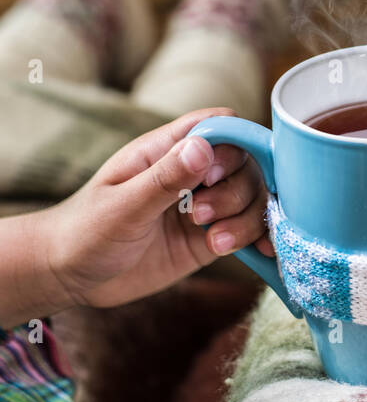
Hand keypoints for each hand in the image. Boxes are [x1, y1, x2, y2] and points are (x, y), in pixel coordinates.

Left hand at [44, 108, 271, 309]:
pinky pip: (246, 230)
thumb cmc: (84, 231)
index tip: (212, 176)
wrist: (68, 275)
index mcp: (167, 151)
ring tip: (216, 241)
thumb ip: (165, 178)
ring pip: (251, 198)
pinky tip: (262, 253)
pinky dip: (259, 238)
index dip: (232, 144)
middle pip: (245, 164)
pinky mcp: (207, 238)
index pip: (221, 125)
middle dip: (236, 190)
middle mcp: (191, 174)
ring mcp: (203, 206)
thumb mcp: (123, 205)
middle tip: (201, 217)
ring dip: (245, 218)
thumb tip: (204, 147)